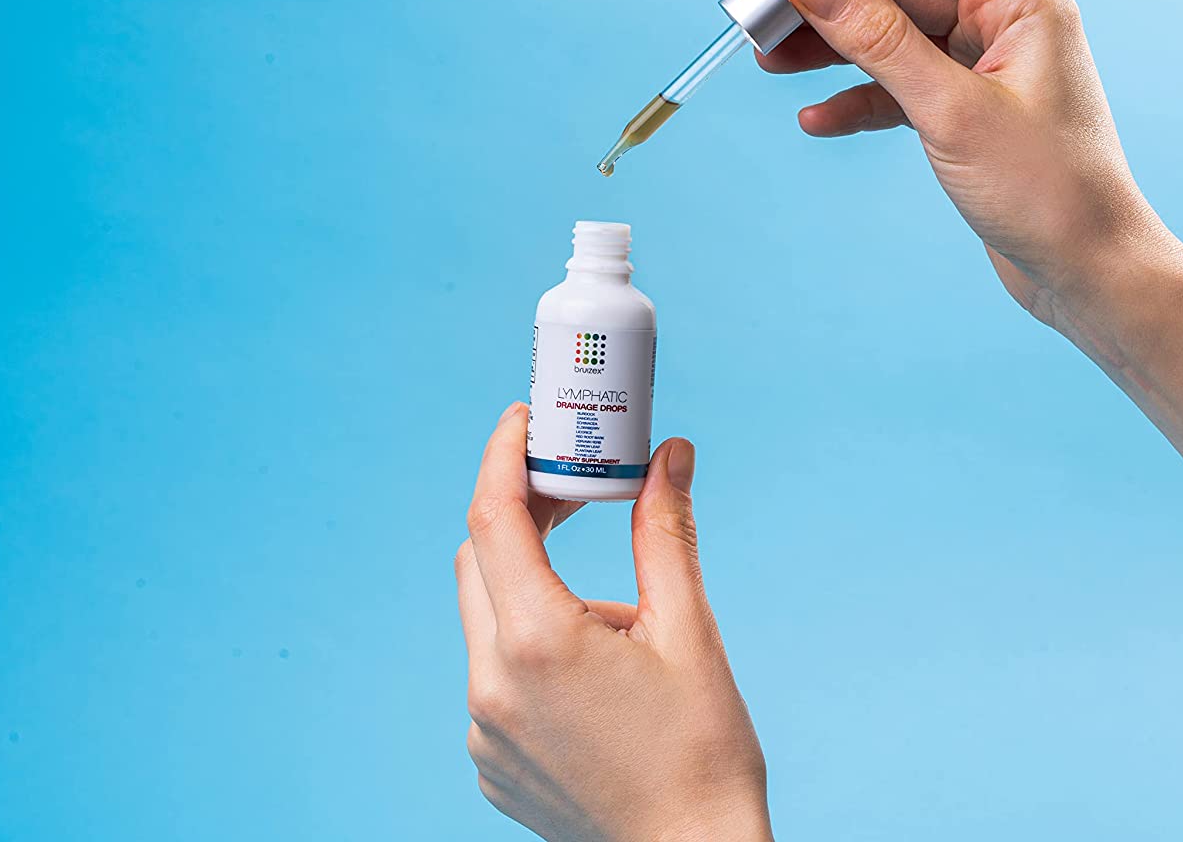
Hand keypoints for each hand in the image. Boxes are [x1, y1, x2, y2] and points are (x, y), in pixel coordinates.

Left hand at [455, 403, 771, 840]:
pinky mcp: (490, 762)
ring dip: (534, 589)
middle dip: (518, 516)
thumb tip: (669, 455)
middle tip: (572, 492)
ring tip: (615, 619)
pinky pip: (494, 677)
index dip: (502, 458)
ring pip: (488, 621)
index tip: (522, 420)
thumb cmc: (702, 752)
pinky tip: (594, 670)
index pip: (492, 520)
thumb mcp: (689, 632)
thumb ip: (666, 533)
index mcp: (538, 643)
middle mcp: (491, 687)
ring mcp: (484, 731)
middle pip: (479, 563)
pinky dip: (530, 647)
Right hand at [763, 0, 1173, 322]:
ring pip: (890, 36)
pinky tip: (816, 118)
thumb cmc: (1049, 191)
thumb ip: (878, 42)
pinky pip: (896, 88)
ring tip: (770, 59)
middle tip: (763, 16)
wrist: (1087, 271)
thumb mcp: (952, 110)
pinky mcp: (964, 112)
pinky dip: (855, 99)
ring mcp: (982, 67)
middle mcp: (1004, 21)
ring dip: (830, 46)